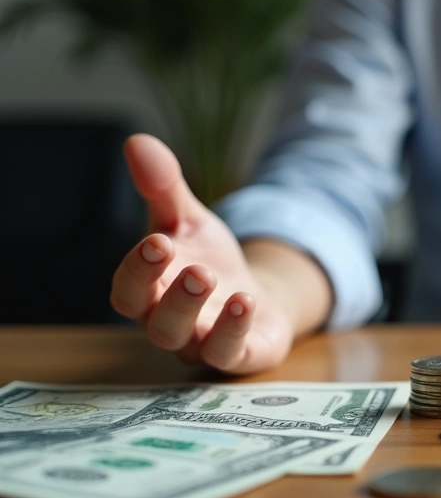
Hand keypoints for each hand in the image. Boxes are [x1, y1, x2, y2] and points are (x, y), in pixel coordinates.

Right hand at [110, 135, 293, 372]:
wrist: (255, 297)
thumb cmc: (209, 261)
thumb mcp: (190, 221)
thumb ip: (163, 188)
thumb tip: (137, 141)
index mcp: (149, 292)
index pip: (128, 290)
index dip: (137, 270)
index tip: (157, 242)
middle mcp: (168, 324)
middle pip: (156, 322)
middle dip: (173, 295)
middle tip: (195, 268)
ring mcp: (202, 344)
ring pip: (188, 341)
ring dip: (200, 312)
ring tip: (214, 279)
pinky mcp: (238, 356)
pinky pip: (229, 353)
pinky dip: (235, 330)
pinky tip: (247, 301)